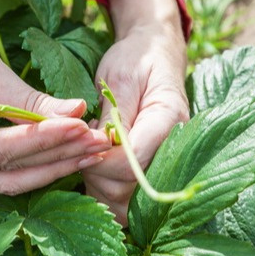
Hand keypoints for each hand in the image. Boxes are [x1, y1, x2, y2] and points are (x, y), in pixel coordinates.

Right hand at [0, 0, 110, 194]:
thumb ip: (33, 103)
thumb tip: (80, 114)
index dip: (45, 141)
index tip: (83, 128)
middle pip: (6, 174)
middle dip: (56, 159)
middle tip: (97, 144)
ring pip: (7, 178)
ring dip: (50, 165)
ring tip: (90, 149)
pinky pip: (1, 170)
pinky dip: (33, 161)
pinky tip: (66, 151)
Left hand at [82, 0, 189, 224]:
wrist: (153, 55)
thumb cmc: (135, 60)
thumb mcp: (119, 77)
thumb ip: (113, 113)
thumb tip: (103, 145)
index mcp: (169, 120)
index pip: (132, 162)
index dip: (101, 159)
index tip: (83, 141)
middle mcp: (172, 149)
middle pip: (127, 188)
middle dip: (95, 172)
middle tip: (81, 146)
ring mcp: (163, 164)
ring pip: (124, 200)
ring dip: (97, 184)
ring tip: (88, 153)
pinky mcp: (149, 173)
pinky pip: (125, 200)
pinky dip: (104, 191)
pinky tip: (94, 167)